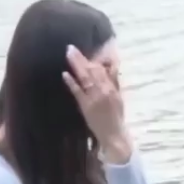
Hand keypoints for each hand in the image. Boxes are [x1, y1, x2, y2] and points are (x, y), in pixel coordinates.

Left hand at [63, 44, 131, 162]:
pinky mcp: (86, 106)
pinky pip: (78, 92)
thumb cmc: (116, 117)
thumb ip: (114, 81)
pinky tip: (64, 74)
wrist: (114, 136)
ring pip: (85, 78)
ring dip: (76, 65)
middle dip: (81, 58)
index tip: (85, 48)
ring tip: (68, 54)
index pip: (102, 69)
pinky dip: (71, 83)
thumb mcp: (118, 97)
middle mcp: (104, 90)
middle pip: (92, 70)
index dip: (94, 57)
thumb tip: (112, 66)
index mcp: (112, 88)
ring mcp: (94, 98)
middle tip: (70, 47)